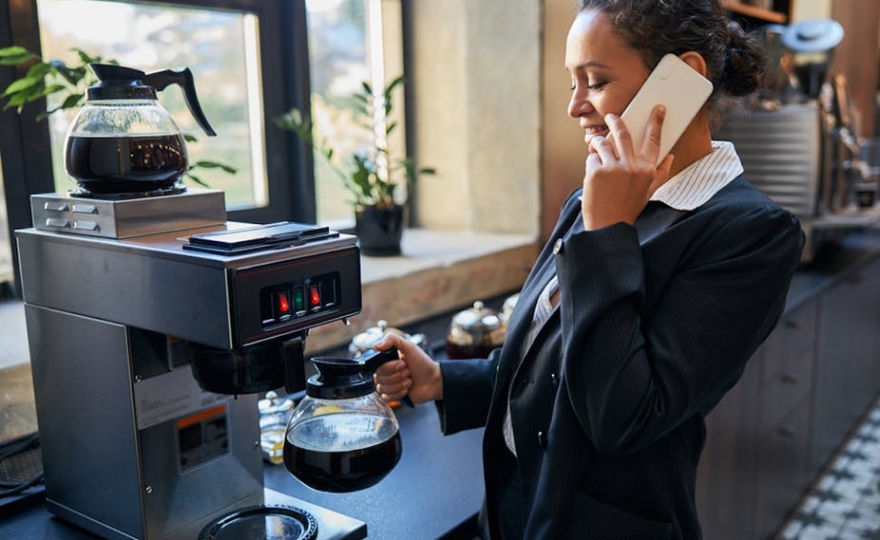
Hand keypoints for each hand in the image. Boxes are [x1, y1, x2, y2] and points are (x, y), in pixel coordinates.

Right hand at [373, 332, 442, 403]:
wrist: (434, 380)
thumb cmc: (422, 363)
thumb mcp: (409, 347)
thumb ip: (392, 340)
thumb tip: (375, 346)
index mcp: (387, 360)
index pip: (376, 366)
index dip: (389, 367)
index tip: (402, 363)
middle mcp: (385, 373)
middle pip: (379, 378)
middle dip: (397, 376)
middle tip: (408, 372)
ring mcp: (388, 385)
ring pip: (382, 388)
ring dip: (399, 385)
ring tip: (410, 380)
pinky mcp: (392, 396)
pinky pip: (386, 398)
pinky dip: (398, 394)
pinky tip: (407, 389)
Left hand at [582, 104, 673, 229]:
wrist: (608, 225)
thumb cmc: (627, 209)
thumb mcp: (648, 192)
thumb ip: (660, 174)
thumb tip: (670, 157)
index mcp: (647, 170)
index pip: (654, 140)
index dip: (656, 123)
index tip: (657, 109)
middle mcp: (632, 167)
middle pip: (623, 134)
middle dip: (615, 121)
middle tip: (611, 117)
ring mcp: (613, 168)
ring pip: (603, 143)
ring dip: (597, 142)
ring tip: (595, 147)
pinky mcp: (596, 172)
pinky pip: (591, 158)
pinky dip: (591, 163)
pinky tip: (592, 174)